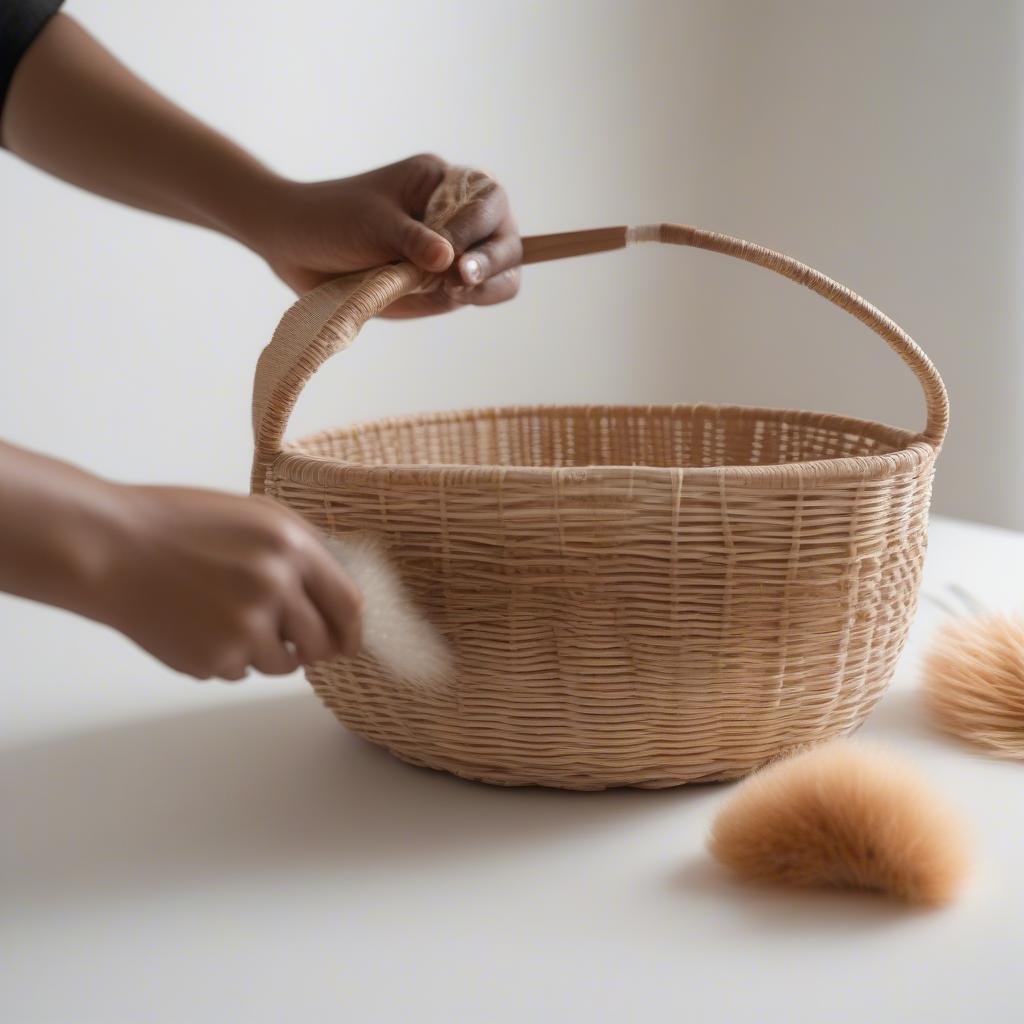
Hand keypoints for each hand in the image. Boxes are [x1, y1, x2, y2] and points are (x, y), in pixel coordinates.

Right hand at [96, 485, 361, 680]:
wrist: (111, 547)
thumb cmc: (182, 525)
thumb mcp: (256, 515)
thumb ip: (302, 551)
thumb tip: (338, 598)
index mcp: (291, 546)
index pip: (348, 605)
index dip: (350, 630)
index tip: (346, 642)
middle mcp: (275, 586)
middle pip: (321, 643)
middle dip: (311, 647)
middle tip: (289, 639)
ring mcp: (244, 626)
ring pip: (282, 664)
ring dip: (266, 652)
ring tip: (227, 618)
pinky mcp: (213, 658)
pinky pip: (240, 672)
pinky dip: (227, 657)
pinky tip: (197, 625)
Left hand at [249, 154, 521, 316]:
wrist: (293, 246)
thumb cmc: (330, 220)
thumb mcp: (371, 223)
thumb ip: (411, 241)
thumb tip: (448, 260)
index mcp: (443, 184)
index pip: (490, 201)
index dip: (479, 228)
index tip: (452, 253)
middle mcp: (457, 218)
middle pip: (506, 239)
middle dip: (491, 261)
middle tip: (460, 280)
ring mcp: (453, 255)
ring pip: (500, 273)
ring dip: (484, 287)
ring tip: (452, 292)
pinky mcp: (441, 287)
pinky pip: (471, 296)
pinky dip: (466, 300)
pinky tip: (441, 297)